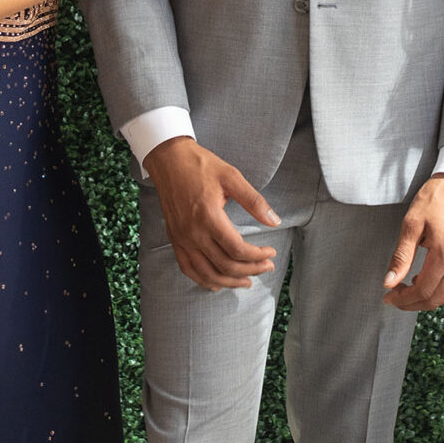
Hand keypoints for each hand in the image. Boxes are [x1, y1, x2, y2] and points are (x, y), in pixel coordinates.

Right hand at [145, 136, 280, 291]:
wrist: (169, 159)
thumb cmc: (201, 165)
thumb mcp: (232, 177)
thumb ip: (254, 201)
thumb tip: (274, 221)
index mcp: (209, 217)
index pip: (237, 249)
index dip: (257, 256)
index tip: (270, 252)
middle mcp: (193, 233)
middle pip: (225, 265)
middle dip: (250, 270)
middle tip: (266, 267)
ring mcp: (181, 238)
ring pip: (206, 273)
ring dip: (229, 281)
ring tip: (247, 281)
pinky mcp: (174, 239)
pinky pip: (187, 268)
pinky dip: (203, 280)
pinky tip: (216, 283)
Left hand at [383, 173, 443, 312]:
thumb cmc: (435, 199)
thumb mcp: (412, 225)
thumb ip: (401, 256)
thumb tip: (389, 282)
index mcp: (443, 255)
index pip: (423, 291)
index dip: (403, 299)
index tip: (388, 297)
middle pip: (435, 299)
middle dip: (412, 304)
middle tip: (394, 299)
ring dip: (424, 298)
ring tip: (404, 291)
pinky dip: (435, 289)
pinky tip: (421, 280)